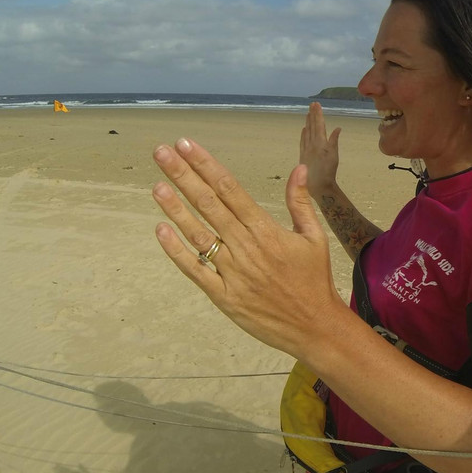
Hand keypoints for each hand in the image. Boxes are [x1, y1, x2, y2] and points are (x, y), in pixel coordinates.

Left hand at [152, 138, 344, 358]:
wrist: (315, 327)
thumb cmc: (315, 280)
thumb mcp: (314, 238)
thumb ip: (301, 203)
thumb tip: (299, 169)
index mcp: (267, 230)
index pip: (230, 190)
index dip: (206, 165)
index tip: (186, 145)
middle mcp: (246, 247)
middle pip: (209, 204)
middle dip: (183, 175)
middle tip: (160, 152)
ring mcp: (232, 272)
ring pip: (198, 234)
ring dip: (175, 208)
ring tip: (156, 185)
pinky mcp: (224, 296)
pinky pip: (195, 270)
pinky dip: (177, 250)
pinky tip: (161, 229)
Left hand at [299, 102, 342, 198]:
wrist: (317, 185)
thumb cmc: (328, 171)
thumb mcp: (334, 155)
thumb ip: (334, 140)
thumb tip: (337, 128)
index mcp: (320, 142)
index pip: (319, 125)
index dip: (318, 114)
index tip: (316, 104)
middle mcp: (311, 144)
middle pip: (312, 126)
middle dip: (312, 115)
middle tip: (312, 104)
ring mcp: (306, 149)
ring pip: (306, 132)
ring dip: (308, 122)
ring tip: (308, 113)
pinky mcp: (303, 155)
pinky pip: (302, 140)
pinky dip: (303, 133)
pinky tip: (304, 129)